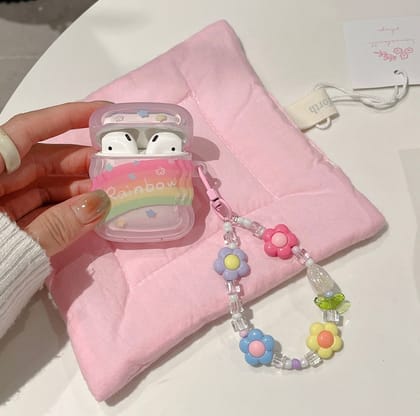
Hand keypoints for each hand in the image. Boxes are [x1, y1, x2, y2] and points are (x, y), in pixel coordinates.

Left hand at [0, 102, 110, 255]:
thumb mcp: (10, 243)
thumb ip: (57, 225)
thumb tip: (102, 203)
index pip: (25, 132)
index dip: (64, 117)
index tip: (100, 113)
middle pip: (41, 160)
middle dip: (81, 162)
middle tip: (116, 166)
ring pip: (44, 186)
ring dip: (78, 189)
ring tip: (110, 193)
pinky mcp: (5, 224)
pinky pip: (40, 209)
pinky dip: (66, 210)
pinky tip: (91, 211)